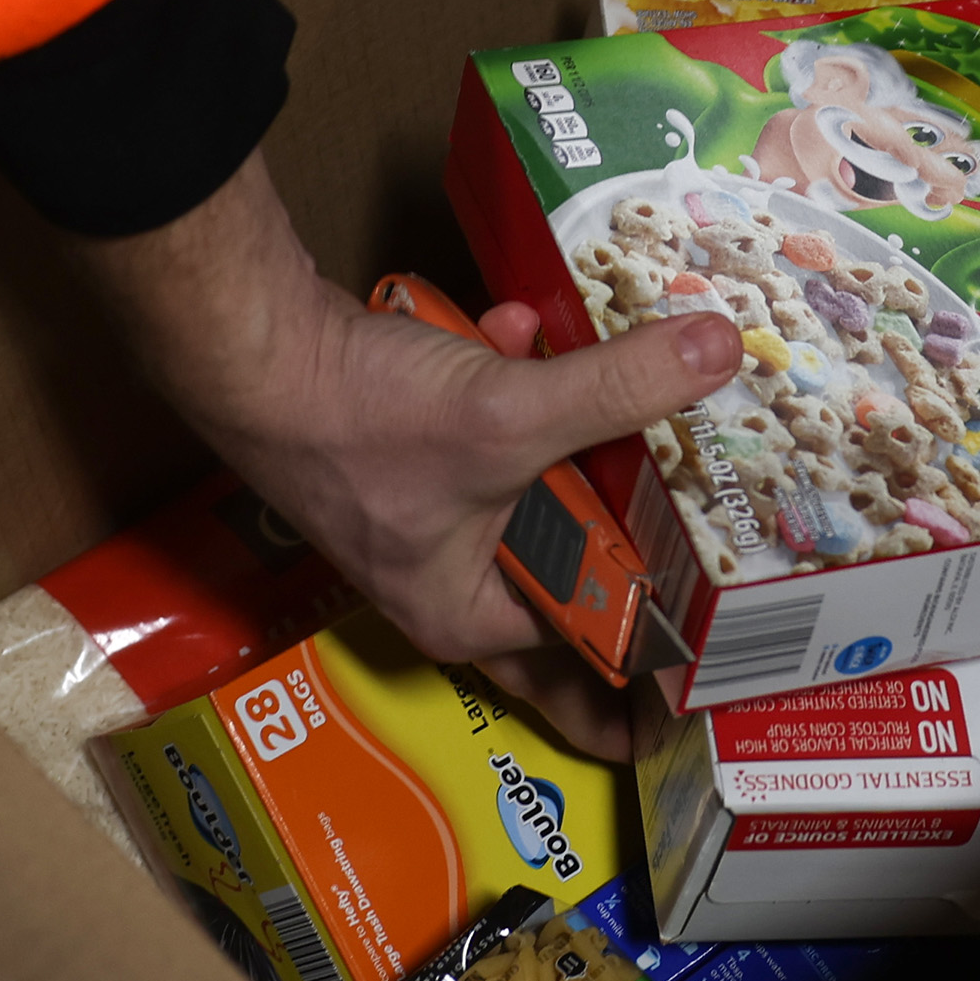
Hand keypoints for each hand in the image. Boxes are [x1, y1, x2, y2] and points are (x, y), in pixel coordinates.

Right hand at [79, 152, 736, 756]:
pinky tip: (518, 330)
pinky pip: (501, 424)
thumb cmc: (356, 418)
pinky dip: (515, 379)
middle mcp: (449, 579)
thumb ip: (618, 388)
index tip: (727, 647)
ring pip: (542, 480)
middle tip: (714, 506)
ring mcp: (432, 512)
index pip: (592, 650)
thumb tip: (719, 354)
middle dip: (632, 509)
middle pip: (576, 560)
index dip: (661, 644)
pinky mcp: (418, 447)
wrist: (251, 348)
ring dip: (574, 426)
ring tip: (623, 389)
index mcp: (470, 615)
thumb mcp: (508, 413)